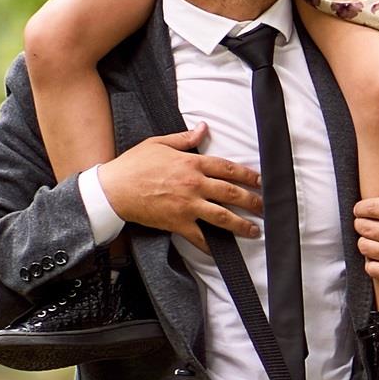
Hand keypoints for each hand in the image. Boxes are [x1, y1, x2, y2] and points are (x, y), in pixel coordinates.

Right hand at [98, 124, 261, 249]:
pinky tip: (222, 250)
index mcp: (191, 163)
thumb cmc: (134, 164)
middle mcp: (194, 184)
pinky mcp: (177, 223)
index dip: (248, 175)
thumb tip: (203, 128)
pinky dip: (212, 246)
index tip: (261, 181)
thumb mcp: (159, 143)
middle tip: (266, 207)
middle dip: (253, 201)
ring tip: (255, 231)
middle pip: (231, 193)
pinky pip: (200, 237)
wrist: (113, 189)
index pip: (227, 168)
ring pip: (222, 216)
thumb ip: (184, 138)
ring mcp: (187, 205)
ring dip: (242, 225)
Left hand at [355, 152, 378, 288]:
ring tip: (373, 238)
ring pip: (364, 246)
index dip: (361, 208)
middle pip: (363, 227)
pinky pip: (371, 267)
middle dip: (361, 224)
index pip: (369, 208)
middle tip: (367, 224)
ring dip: (365, 242)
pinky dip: (371, 262)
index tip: (363, 210)